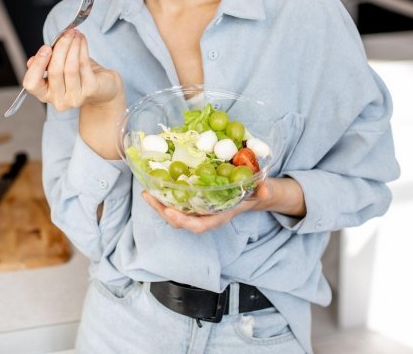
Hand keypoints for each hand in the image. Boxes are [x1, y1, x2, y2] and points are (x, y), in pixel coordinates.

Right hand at [23, 29, 121, 111]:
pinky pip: (83, 65)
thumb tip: (33, 59)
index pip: (31, 83)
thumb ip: (44, 64)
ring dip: (72, 45)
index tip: (46, 47)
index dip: (37, 65)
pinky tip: (82, 39)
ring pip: (70, 67)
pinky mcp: (90, 90)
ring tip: (75, 33)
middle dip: (60, 47)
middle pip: (54, 71)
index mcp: (45, 94)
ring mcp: (75, 98)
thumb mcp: (58, 69)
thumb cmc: (78, 76)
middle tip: (66, 33)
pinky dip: (82, 48)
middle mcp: (58, 100)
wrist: (103, 88)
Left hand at [142, 180, 281, 234]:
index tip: (169, 211)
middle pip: (181, 221)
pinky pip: (178, 203)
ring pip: (176, 213)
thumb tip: (265, 190)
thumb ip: (263, 191)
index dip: (183, 221)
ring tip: (147, 191)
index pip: (199, 226)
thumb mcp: (263, 191)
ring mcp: (201, 210)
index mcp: (220, 216)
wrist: (256, 192)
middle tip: (148, 195)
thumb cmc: (258, 192)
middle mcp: (207, 216)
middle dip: (163, 211)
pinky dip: (166, 196)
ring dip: (160, 204)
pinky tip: (156, 185)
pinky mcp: (196, 202)